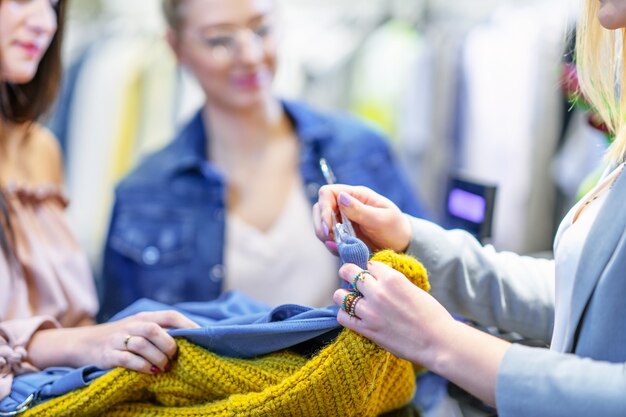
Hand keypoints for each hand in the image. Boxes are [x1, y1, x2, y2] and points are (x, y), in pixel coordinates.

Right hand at [28, 310, 198, 373]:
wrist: (83, 343)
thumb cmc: (121, 338)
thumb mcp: (138, 329)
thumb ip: (160, 332)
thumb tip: (191, 341)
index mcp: (143, 317)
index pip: (169, 315)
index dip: (187, 324)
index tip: (201, 335)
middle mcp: (131, 326)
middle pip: (154, 329)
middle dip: (168, 344)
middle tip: (173, 357)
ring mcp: (117, 340)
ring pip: (142, 345)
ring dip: (157, 358)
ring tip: (163, 368)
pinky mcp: (107, 355)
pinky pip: (127, 360)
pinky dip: (141, 367)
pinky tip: (149, 372)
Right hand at [312, 185, 411, 253]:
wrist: (402, 245)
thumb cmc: (395, 228)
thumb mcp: (381, 220)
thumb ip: (360, 210)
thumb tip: (341, 197)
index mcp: (356, 196)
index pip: (328, 193)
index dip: (324, 208)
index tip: (329, 227)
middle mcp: (346, 206)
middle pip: (320, 208)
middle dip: (321, 225)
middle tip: (330, 239)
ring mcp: (343, 220)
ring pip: (322, 224)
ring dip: (326, 237)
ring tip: (339, 247)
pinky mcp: (343, 234)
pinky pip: (329, 238)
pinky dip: (332, 246)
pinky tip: (343, 251)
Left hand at [332, 261, 454, 365]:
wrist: (438, 342)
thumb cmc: (432, 316)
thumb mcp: (413, 288)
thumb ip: (394, 282)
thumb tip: (380, 279)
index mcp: (392, 278)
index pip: (369, 264)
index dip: (369, 269)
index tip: (370, 275)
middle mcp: (377, 291)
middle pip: (349, 272)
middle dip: (349, 274)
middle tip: (351, 279)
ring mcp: (370, 311)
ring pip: (340, 295)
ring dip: (344, 295)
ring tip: (350, 299)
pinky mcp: (366, 329)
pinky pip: (343, 317)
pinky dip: (344, 314)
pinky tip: (352, 314)